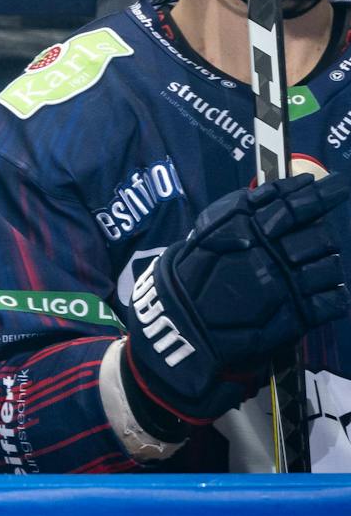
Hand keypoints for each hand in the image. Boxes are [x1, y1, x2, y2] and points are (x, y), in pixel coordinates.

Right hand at [120, 172, 349, 436]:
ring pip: (330, 264)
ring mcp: (286, 286)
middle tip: (315, 237)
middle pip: (318, 233)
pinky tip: (329, 293)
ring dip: (328, 262)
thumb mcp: (204, 236)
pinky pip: (333, 300)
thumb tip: (271, 193)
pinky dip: (336, 294)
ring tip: (318, 265)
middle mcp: (270, 254)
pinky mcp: (296, 317)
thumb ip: (237, 215)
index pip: (293, 203)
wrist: (179, 329)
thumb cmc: (186, 281)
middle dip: (320, 234)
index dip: (317, 193)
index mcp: (246, 231)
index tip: (333, 186)